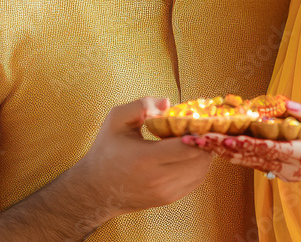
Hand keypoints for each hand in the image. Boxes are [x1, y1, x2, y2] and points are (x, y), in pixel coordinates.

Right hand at [70, 97, 214, 217]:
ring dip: (202, 152)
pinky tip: (186, 152)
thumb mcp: (116, 120)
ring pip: (202, 170)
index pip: (186, 147)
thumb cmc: (106, 150)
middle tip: (195, 125)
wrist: (97, 189)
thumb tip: (168, 103)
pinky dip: (198, 164)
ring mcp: (165, 192)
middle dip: (202, 140)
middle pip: (199, 159)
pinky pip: (196, 179)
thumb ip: (141, 105)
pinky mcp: (170, 198)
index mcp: (144, 159)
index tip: (194, 118)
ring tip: (189, 138)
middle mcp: (158, 179)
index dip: (197, 131)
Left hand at [181, 101, 300, 183]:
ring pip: (248, 161)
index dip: (242, 144)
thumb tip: (285, 103)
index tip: (221, 138)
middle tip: (192, 137)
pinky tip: (217, 143)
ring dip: (223, 150)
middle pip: (249, 157)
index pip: (267, 149)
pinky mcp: (283, 170)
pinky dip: (236, 152)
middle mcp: (291, 167)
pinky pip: (255, 160)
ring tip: (196, 140)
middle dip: (220, 147)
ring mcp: (286, 172)